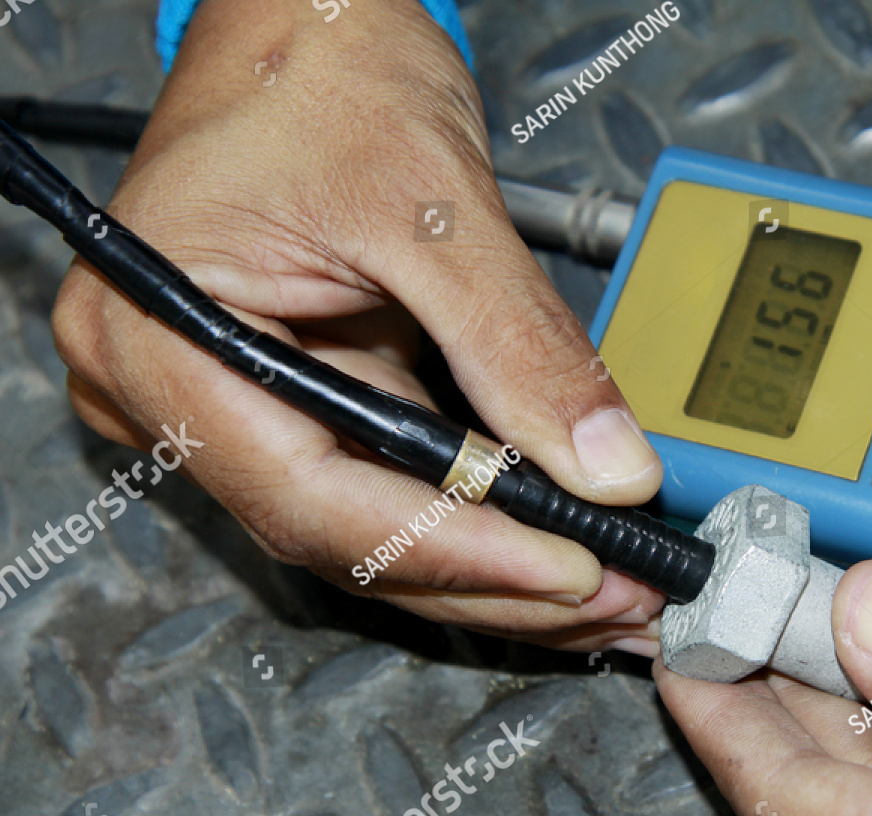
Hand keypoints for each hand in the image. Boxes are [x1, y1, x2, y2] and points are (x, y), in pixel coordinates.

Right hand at [51, 0, 662, 653]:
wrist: (307, 15)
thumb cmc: (321, 66)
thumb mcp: (434, 207)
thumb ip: (521, 348)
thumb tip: (605, 468)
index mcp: (159, 334)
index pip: (313, 496)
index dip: (453, 550)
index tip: (569, 570)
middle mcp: (173, 385)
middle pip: (344, 532)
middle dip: (490, 574)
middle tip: (609, 598)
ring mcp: (231, 397)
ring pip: (371, 523)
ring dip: (492, 560)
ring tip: (602, 581)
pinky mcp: (293, 393)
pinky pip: (388, 478)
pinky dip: (475, 510)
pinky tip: (550, 533)